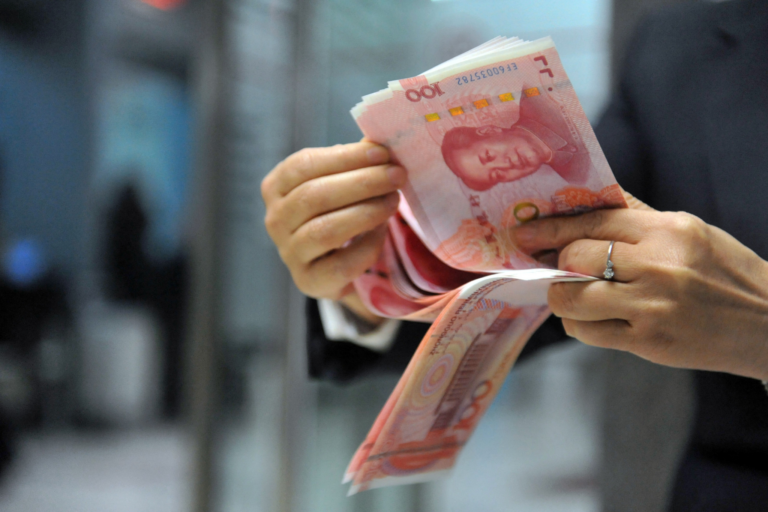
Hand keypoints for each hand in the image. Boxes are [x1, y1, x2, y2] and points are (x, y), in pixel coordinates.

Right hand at [261, 142, 405, 323]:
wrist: (336, 264)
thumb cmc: (337, 212)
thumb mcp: (340, 183)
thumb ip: (355, 164)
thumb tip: (380, 143)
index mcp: (276, 187)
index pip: (303, 165)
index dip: (345, 157)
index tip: (382, 153)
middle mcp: (275, 220)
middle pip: (314, 196)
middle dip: (361, 183)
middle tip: (397, 176)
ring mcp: (289, 253)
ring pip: (325, 230)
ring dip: (365, 212)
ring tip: (393, 201)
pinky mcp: (309, 281)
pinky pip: (341, 264)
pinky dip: (367, 246)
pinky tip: (382, 231)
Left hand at [513, 202, 767, 380]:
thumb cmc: (725, 273)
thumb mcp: (689, 232)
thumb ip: (638, 218)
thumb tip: (586, 203)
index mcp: (668, 230)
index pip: (593, 221)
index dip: (551, 228)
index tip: (526, 234)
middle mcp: (659, 265)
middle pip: (575, 258)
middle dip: (554, 263)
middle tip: (549, 266)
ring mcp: (653, 306)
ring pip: (572, 298)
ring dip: (561, 296)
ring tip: (569, 293)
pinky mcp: (649, 341)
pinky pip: (588, 332)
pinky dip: (579, 324)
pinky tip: (590, 318)